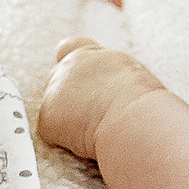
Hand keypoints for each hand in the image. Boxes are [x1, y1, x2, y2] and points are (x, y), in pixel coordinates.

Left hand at [35, 35, 169, 165]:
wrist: (132, 117)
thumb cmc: (141, 100)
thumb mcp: (130, 74)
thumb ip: (110, 74)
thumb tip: (107, 88)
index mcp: (91, 55)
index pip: (70, 48)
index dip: (71, 62)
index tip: (80, 76)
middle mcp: (68, 68)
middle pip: (58, 80)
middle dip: (70, 97)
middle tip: (94, 114)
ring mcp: (54, 91)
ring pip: (54, 108)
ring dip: (69, 119)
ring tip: (96, 128)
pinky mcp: (46, 117)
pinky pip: (51, 132)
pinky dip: (65, 139)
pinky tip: (86, 139)